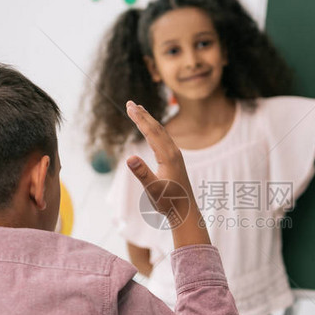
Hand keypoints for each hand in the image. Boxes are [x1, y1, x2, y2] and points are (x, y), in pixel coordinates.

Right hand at [124, 101, 208, 246]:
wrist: (185, 212)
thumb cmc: (169, 202)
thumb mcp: (152, 190)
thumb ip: (142, 173)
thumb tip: (129, 158)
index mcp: (168, 157)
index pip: (151, 132)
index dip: (139, 118)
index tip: (129, 106)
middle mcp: (173, 153)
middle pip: (157, 128)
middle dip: (143, 115)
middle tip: (130, 102)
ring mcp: (175, 156)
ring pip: (161, 133)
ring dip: (150, 121)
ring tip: (140, 111)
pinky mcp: (174, 161)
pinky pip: (164, 140)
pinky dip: (155, 130)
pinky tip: (151, 132)